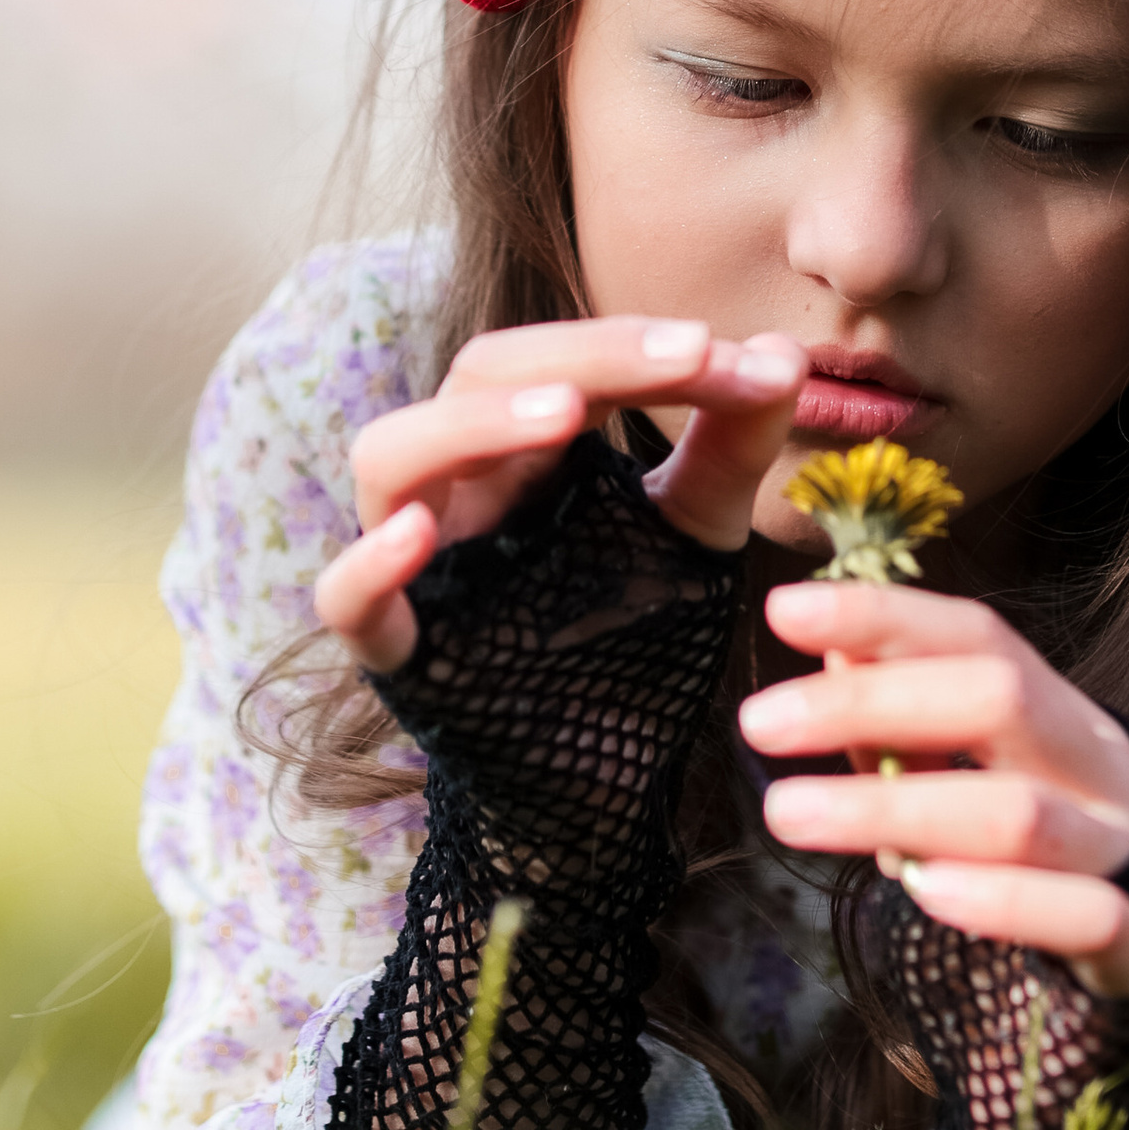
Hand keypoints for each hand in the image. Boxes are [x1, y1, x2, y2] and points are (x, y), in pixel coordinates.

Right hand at [314, 316, 805, 674]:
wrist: (605, 783)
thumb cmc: (634, 642)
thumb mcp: (693, 535)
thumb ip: (731, 449)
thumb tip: (785, 356)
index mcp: (524, 448)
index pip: (561, 361)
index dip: (641, 346)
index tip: (735, 355)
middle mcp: (459, 486)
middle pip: (480, 376)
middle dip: (585, 357)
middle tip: (684, 354)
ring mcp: (416, 564)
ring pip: (390, 457)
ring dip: (473, 426)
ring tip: (566, 416)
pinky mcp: (395, 651)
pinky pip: (344, 600)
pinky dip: (368, 564)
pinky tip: (417, 535)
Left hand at [738, 584, 1128, 998]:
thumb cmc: (1022, 849)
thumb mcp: (963, 773)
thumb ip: (901, 718)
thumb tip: (833, 651)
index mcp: (1062, 711)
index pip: (978, 637)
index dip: (883, 617)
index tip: (782, 611)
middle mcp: (1102, 769)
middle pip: (999, 702)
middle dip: (871, 703)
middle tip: (759, 722)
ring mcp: (1125, 855)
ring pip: (1021, 816)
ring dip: (894, 808)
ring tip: (790, 813)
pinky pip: (1088, 918)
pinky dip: (1006, 903)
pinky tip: (927, 893)